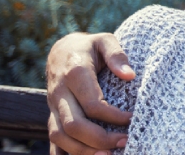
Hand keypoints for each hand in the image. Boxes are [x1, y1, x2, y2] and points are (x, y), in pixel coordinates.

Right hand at [46, 32, 134, 153]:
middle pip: (73, 124)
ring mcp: (53, 106)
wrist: (61, 51)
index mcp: (75, 73)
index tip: (132, 119)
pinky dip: (65, 153)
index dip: (114, 116)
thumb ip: (117, 54)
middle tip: (125, 143)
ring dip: (83, 151)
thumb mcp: (105, 40)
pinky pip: (53, 140)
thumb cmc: (90, 47)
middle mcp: (59, 92)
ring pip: (60, 136)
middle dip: (99, 138)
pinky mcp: (52, 115)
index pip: (93, 104)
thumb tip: (129, 75)